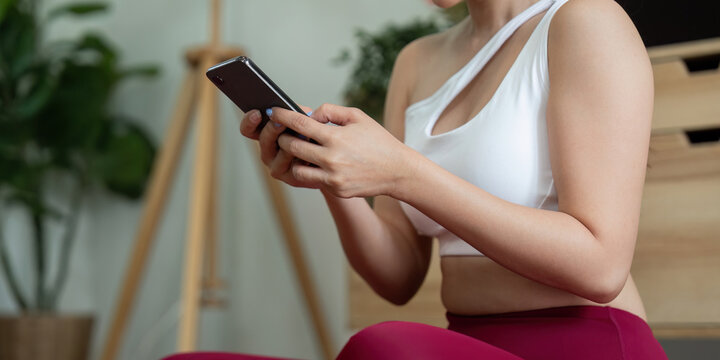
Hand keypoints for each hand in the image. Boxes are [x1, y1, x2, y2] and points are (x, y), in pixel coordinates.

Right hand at [238, 105, 316, 187]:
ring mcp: (278, 166)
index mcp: (267, 136)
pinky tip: (311, 151)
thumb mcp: (304, 123)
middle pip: (263, 139)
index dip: (249, 121)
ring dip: (291, 143)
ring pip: (280, 153)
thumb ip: (298, 114)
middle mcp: (269, 152)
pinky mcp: (292, 178)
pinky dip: (303, 158)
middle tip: (280, 123)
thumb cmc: (314, 140)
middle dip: (272, 130)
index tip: (257, 113)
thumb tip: (302, 111)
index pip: (249, 129)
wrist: (327, 164)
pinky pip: (294, 167)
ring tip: (304, 134)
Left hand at [268, 103, 415, 197]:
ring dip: (294, 158)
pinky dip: (310, 171)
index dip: (283, 116)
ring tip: (299, 151)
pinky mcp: (336, 190)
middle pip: (292, 146)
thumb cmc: (377, 140)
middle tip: (283, 133)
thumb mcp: (357, 117)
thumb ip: (330, 111)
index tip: (273, 111)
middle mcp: (331, 158)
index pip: (300, 124)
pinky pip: (313, 180)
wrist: (397, 170)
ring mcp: (333, 177)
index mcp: (335, 137)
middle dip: (283, 137)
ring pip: (297, 168)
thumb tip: (309, 116)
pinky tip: (314, 163)